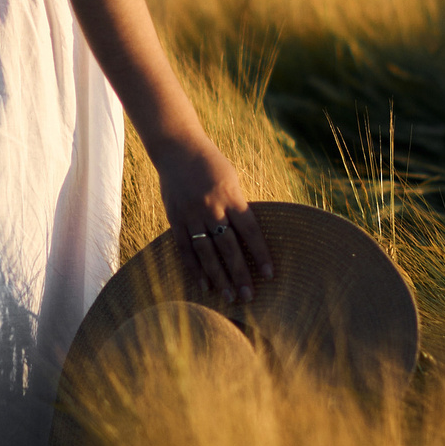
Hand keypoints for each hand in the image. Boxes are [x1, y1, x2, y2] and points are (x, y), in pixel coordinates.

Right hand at [149, 133, 273, 302]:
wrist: (177, 148)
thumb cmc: (211, 164)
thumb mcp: (231, 179)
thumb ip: (238, 206)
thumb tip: (250, 236)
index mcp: (230, 195)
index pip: (250, 231)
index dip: (260, 254)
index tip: (270, 274)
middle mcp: (211, 207)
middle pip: (229, 247)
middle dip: (240, 274)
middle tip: (249, 297)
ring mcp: (191, 214)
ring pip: (207, 252)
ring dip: (219, 277)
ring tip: (229, 296)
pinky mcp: (174, 218)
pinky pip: (185, 248)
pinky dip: (194, 268)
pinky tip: (204, 285)